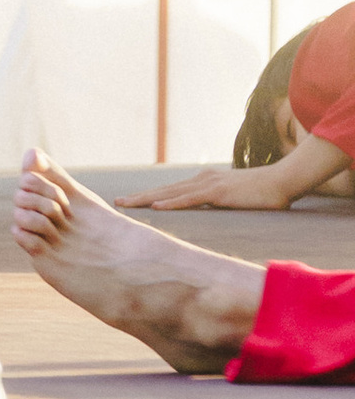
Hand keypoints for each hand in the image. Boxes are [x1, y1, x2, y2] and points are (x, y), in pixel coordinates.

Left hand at [123, 165, 291, 210]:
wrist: (283, 181)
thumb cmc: (262, 195)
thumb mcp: (235, 200)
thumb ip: (221, 206)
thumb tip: (211, 218)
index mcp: (203, 182)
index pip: (171, 191)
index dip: (149, 197)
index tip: (130, 202)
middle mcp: (201, 180)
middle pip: (164, 190)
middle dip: (139, 197)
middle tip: (116, 203)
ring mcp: (208, 184)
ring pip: (170, 193)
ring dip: (146, 199)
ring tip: (125, 204)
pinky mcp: (219, 192)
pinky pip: (190, 199)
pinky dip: (172, 203)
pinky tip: (155, 207)